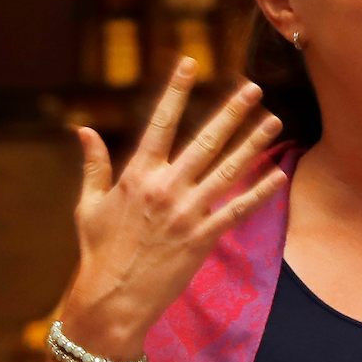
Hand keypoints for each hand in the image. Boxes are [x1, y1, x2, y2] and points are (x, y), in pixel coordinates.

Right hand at [60, 59, 287, 355]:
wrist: (112, 300)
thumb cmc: (98, 253)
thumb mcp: (89, 206)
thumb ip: (94, 165)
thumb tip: (83, 130)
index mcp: (137, 174)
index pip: (160, 121)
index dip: (176, 90)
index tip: (190, 62)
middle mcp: (166, 187)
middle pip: (206, 140)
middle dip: (232, 111)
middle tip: (254, 88)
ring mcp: (187, 212)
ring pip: (227, 169)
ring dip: (253, 143)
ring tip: (274, 121)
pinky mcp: (203, 238)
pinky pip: (237, 210)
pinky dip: (259, 193)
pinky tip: (278, 175)